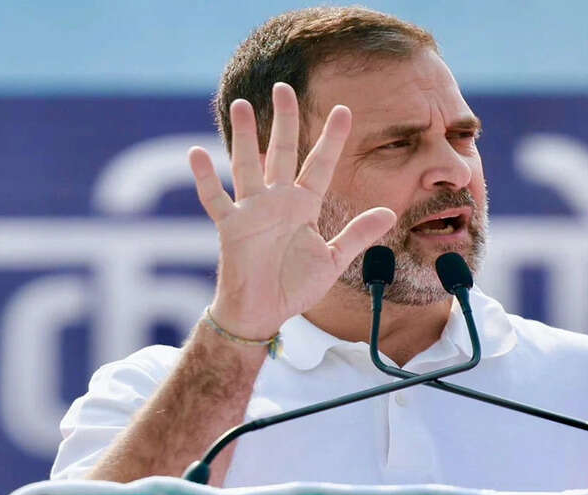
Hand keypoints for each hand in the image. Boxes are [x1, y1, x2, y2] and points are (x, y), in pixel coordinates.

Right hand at [188, 82, 395, 339]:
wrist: (263, 313)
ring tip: (242, 104)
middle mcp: (278, 201)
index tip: (344, 111)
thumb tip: (390, 213)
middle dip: (284, 121)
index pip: (320, 165)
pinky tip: (197, 153)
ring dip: (244, 136)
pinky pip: (215, 199)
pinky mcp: (231, 227)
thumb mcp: (332, 259)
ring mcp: (252, 211)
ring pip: (248, 165)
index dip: (331, 139)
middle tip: (283, 88)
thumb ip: (358, 234)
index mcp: (304, 206)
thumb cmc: (295, 286)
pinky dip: (205, 178)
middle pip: (282, 152)